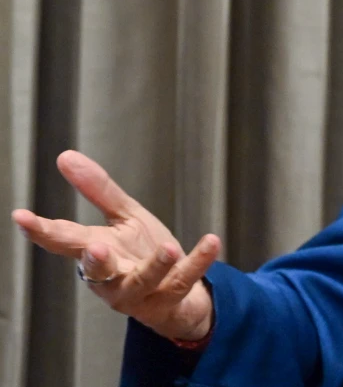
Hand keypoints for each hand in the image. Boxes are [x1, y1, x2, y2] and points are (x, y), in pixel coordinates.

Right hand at [11, 150, 220, 341]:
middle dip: (95, 262)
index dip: (41, 230)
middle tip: (95, 248)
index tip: (21, 216)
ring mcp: (142, 291)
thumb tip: (66, 156)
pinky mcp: (171, 297)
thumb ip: (97, 190)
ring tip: (169, 248)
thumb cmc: (142, 254)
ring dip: (155, 266)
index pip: (64, 240)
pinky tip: (211, 241)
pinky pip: (184, 280)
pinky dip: (198, 261)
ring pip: (142, 282)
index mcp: (97, 254)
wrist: (178, 295)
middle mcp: (113, 278)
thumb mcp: (124, 217)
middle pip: (98, 272)